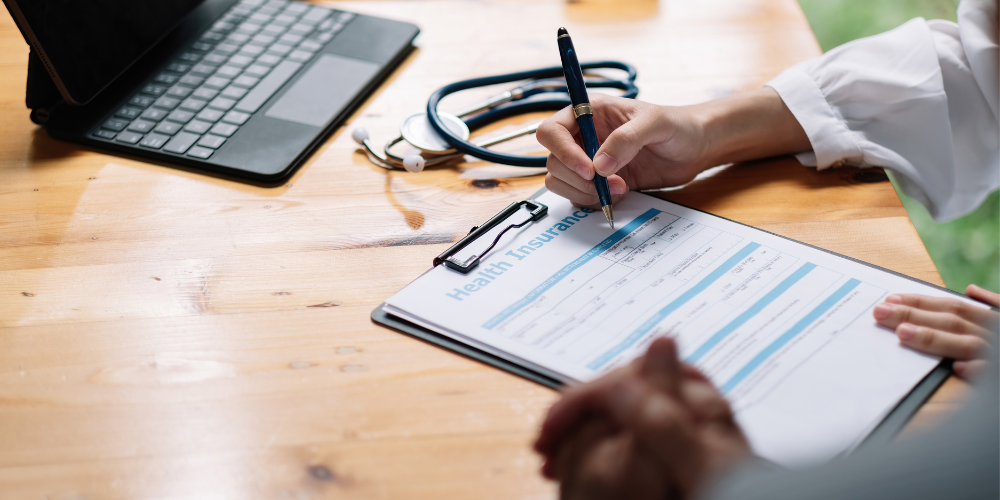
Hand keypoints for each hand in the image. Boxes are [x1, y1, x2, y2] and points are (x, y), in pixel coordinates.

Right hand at [535, 88, 810, 207]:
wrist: (697, 148)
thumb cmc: (679, 125)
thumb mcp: (656, 124)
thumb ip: (627, 140)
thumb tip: (600, 165)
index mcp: (589, 113)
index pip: (552, 131)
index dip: (563, 151)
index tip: (589, 169)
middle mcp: (583, 137)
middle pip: (553, 161)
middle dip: (578, 178)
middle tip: (610, 184)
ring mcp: (589, 162)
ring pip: (561, 182)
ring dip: (585, 192)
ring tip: (620, 189)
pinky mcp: (600, 183)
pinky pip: (578, 197)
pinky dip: (593, 202)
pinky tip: (620, 195)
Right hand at [535, 338, 750, 499]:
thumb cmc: (731, 495)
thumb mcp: (694, 458)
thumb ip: (670, 407)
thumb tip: (658, 343)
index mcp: (694, 397)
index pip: (617, 381)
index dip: (574, 406)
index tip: (547, 437)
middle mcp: (690, 399)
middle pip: (615, 390)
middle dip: (573, 416)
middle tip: (544, 447)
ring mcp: (685, 419)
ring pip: (619, 406)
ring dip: (582, 427)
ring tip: (556, 456)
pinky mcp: (681, 440)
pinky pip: (629, 427)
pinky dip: (601, 439)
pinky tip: (588, 455)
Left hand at [873, 284, 998, 377]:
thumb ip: (994, 306)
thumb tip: (972, 291)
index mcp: (993, 319)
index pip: (951, 306)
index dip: (920, 301)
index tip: (888, 300)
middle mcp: (997, 333)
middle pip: (951, 320)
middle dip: (914, 315)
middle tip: (879, 313)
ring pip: (967, 345)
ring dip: (936, 339)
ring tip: (903, 334)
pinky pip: (995, 374)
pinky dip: (981, 371)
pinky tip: (960, 369)